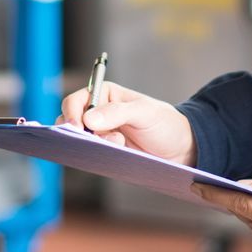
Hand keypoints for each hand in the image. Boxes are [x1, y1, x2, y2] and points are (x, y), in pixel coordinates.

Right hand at [57, 81, 195, 165]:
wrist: (180, 149)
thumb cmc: (165, 124)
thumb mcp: (145, 113)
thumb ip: (118, 113)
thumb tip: (88, 119)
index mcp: (104, 94)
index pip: (75, 101)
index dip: (71, 113)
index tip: (77, 128)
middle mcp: (98, 113)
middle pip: (71, 122)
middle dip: (78, 133)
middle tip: (93, 142)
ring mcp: (100, 134)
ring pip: (79, 141)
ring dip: (90, 146)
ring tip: (117, 146)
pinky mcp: (105, 152)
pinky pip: (90, 154)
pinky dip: (94, 156)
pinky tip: (109, 157)